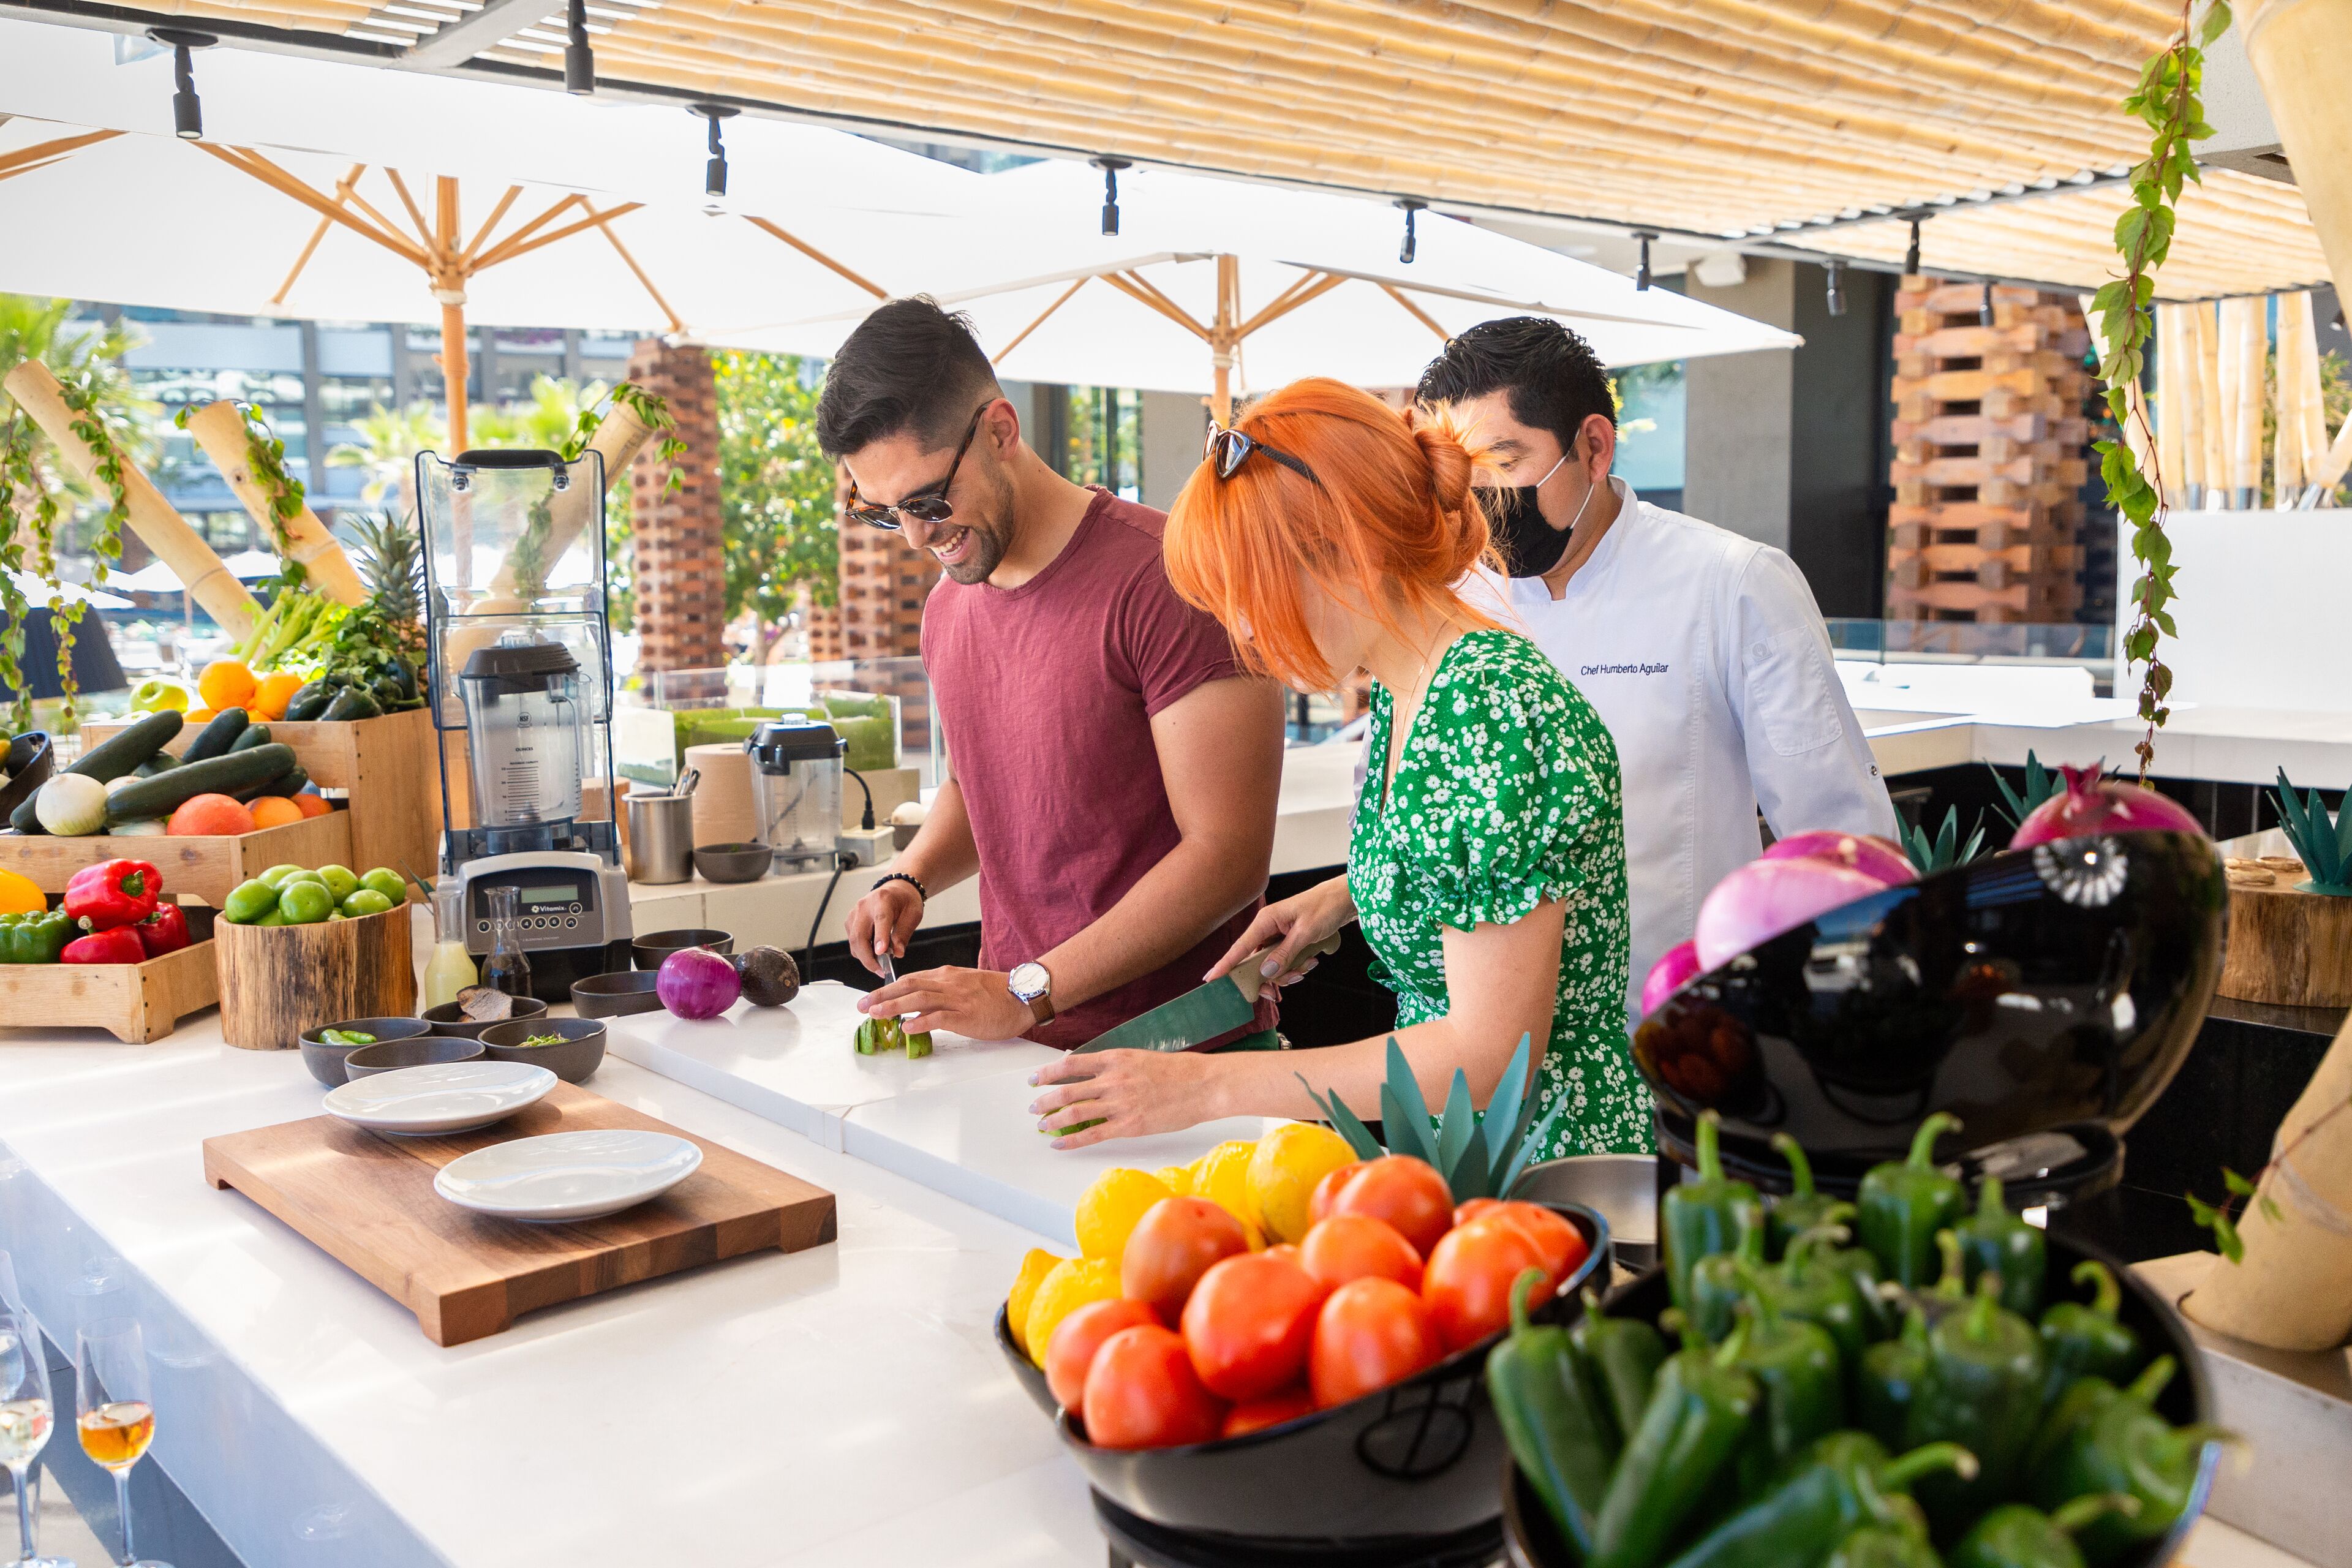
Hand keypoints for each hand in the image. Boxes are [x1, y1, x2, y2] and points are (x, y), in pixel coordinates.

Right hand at [847, 878, 924, 974]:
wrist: (895, 890)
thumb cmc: (905, 900)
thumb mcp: (913, 914)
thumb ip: (904, 933)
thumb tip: (898, 953)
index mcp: (883, 900)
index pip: (880, 920)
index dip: (880, 937)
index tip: (881, 953)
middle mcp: (864, 906)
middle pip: (860, 935)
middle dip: (868, 958)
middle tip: (881, 971)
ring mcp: (854, 914)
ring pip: (853, 941)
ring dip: (864, 957)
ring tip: (880, 965)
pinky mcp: (850, 922)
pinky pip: (853, 942)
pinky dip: (861, 952)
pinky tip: (873, 954)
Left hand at [859, 965, 1032, 1040]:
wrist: (1024, 996)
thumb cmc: (998, 994)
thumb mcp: (966, 985)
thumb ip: (944, 992)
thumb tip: (920, 1004)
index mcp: (947, 976)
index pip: (912, 979)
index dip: (888, 988)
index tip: (872, 997)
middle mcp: (949, 983)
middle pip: (909, 985)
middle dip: (882, 995)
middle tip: (862, 1005)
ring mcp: (957, 999)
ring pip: (919, 998)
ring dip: (894, 1006)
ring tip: (875, 1014)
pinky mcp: (967, 1015)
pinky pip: (939, 1017)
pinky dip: (921, 1021)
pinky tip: (906, 1026)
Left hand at [1028, 1048, 1225, 1149]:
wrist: (1203, 1085)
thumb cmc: (1176, 1071)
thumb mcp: (1139, 1058)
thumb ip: (1113, 1065)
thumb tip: (1086, 1071)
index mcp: (1115, 1059)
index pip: (1070, 1065)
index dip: (1047, 1073)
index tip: (1035, 1079)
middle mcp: (1113, 1080)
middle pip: (1067, 1091)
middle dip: (1045, 1100)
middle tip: (1034, 1106)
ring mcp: (1120, 1104)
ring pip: (1075, 1113)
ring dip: (1054, 1120)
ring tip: (1042, 1125)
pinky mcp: (1129, 1126)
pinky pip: (1093, 1134)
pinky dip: (1072, 1140)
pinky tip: (1060, 1143)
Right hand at [1206, 877, 1354, 987]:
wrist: (1344, 899)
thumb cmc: (1325, 907)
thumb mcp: (1306, 932)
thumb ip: (1285, 953)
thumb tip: (1266, 972)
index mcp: (1266, 920)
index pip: (1240, 947)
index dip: (1225, 964)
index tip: (1210, 979)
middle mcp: (1267, 929)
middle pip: (1256, 963)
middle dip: (1270, 978)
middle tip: (1277, 993)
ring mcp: (1278, 937)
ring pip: (1272, 967)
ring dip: (1289, 972)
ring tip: (1308, 964)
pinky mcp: (1288, 942)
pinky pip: (1285, 963)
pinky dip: (1297, 967)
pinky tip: (1312, 960)